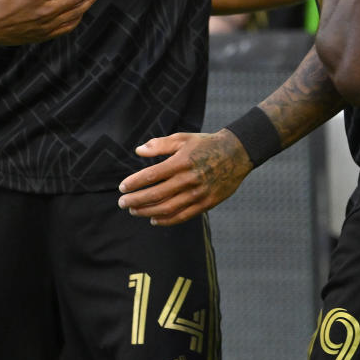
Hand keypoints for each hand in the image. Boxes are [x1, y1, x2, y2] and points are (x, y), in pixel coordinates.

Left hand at [117, 130, 251, 225]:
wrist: (237, 153)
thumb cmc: (205, 144)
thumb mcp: (183, 138)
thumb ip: (160, 145)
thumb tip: (138, 151)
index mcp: (181, 162)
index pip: (152, 175)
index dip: (134, 183)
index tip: (122, 187)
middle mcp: (189, 179)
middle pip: (156, 194)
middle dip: (136, 200)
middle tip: (122, 202)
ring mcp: (198, 193)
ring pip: (168, 208)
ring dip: (147, 211)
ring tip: (134, 211)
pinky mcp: (207, 203)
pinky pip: (183, 216)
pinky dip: (166, 220)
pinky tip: (153, 220)